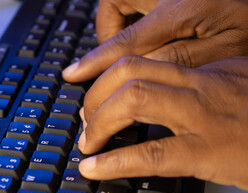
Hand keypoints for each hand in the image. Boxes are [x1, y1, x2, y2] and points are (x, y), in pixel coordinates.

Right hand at [63, 0, 247, 81]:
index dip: (95, 61)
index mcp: (182, 9)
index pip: (125, 40)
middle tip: (107, 55)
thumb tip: (140, 72)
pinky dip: (137, 13)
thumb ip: (184, 59)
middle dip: (105, 29)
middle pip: (116, 0)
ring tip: (127, 44)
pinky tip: (151, 31)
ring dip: (119, 19)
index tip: (72, 74)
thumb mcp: (229, 47)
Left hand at [78, 56, 247, 190]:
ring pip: (134, 101)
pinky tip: (95, 168)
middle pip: (128, 74)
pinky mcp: (210, 153)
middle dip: (95, 97)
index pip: (138, 59)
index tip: (90, 93)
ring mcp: (204, 117)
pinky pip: (151, 153)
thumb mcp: (229, 86)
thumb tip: (151, 92)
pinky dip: (115, 162)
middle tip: (87, 120)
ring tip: (88, 142)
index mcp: (203, 69)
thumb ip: (192, 86)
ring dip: (99, 123)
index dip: (104, 75)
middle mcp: (200, 85)